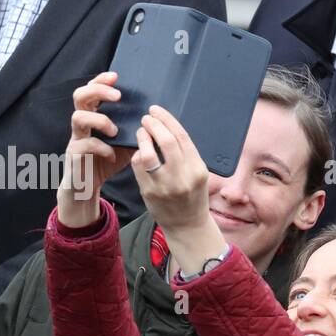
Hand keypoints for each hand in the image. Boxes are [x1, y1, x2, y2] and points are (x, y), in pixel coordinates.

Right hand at [56, 72, 134, 227]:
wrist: (87, 185)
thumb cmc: (107, 161)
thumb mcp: (124, 143)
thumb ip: (134, 130)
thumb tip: (157, 120)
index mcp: (93, 116)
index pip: (92, 90)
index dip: (100, 81)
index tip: (116, 76)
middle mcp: (82, 124)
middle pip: (79, 96)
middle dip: (98, 91)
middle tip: (117, 96)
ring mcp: (76, 138)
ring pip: (77, 117)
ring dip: (99, 120)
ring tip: (115, 130)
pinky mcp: (75, 154)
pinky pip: (84, 145)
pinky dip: (101, 148)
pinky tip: (112, 155)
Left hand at [133, 105, 224, 274]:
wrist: (187, 225)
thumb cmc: (192, 195)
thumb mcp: (198, 174)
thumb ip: (185, 154)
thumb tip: (166, 127)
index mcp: (198, 170)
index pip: (182, 137)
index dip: (167, 119)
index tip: (157, 110)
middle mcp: (183, 177)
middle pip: (166, 141)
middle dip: (153, 125)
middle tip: (147, 118)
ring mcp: (164, 186)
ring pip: (148, 153)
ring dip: (142, 138)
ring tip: (142, 132)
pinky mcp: (149, 192)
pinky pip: (138, 166)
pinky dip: (137, 155)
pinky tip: (140, 152)